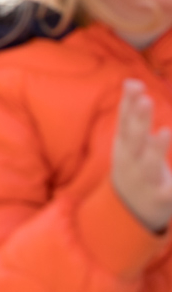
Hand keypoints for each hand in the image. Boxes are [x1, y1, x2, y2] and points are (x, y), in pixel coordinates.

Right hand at [111, 79, 171, 233]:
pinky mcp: (161, 198)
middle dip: (139, 120)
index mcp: (124, 145)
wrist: (129, 210)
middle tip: (146, 100)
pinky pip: (171, 190)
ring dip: (155, 148)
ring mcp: (144, 180)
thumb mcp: (127, 140)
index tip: (136, 85)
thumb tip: (133, 81)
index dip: (129, 103)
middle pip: (133, 138)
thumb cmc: (133, 165)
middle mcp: (130, 161)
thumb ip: (130, 112)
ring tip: (165, 131)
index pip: (124, 120)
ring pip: (149, 164)